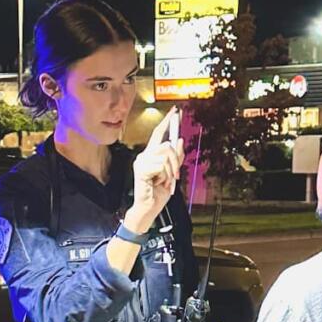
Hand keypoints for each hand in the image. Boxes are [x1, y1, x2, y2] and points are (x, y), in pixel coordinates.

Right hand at [126, 110, 183, 235]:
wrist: (149, 210)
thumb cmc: (158, 194)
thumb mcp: (172, 173)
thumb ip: (176, 157)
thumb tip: (180, 140)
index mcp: (151, 155)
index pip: (159, 133)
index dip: (167, 121)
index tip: (175, 111)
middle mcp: (144, 156)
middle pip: (166, 145)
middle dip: (176, 159)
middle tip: (175, 174)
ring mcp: (142, 162)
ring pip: (166, 154)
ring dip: (171, 170)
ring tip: (166, 181)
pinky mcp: (142, 169)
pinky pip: (161, 165)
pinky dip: (165, 176)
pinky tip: (159, 183)